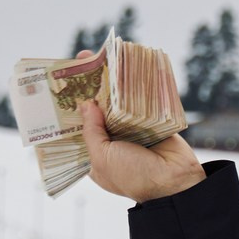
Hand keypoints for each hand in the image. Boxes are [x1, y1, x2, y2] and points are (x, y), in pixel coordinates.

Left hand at [71, 48, 204, 202]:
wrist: (175, 181)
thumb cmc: (133, 176)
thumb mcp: (102, 157)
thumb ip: (91, 131)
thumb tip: (85, 104)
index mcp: (96, 154)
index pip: (78, 126)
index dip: (71, 105)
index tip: (64, 83)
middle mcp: (112, 141)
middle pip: (97, 109)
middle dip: (90, 87)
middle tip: (82, 60)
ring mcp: (132, 130)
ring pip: (118, 101)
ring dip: (111, 81)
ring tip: (100, 56)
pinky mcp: (150, 121)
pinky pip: (139, 100)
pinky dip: (133, 86)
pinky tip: (125, 67)